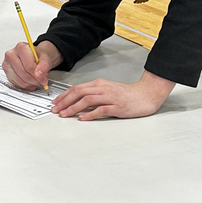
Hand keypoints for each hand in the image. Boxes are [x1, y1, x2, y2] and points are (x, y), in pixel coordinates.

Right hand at [2, 40, 61, 89]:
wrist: (33, 56)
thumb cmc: (37, 56)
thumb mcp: (45, 58)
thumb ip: (44, 65)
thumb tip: (40, 74)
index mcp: (21, 47)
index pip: (29, 66)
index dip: (38, 75)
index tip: (44, 79)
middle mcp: (11, 55)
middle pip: (24, 74)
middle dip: (35, 80)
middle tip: (42, 81)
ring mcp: (7, 64)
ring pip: (20, 81)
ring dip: (31, 84)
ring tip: (37, 80)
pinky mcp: (6, 73)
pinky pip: (17, 84)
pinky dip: (26, 85)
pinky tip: (30, 81)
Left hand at [51, 70, 174, 120]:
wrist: (146, 94)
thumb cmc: (128, 94)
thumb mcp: (108, 90)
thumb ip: (94, 94)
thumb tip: (78, 101)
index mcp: (99, 84)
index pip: (77, 88)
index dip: (64, 95)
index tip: (56, 103)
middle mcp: (103, 89)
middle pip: (79, 92)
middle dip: (64, 101)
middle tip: (55, 110)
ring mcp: (110, 97)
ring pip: (87, 100)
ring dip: (73, 108)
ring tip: (65, 114)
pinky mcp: (118, 107)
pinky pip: (101, 110)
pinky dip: (90, 114)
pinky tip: (82, 118)